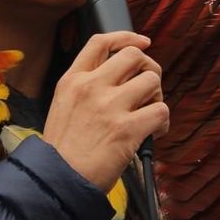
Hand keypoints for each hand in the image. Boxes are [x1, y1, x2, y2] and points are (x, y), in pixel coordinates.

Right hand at [42, 31, 169, 191]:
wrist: (57, 181)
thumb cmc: (62, 151)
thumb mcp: (62, 106)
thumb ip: (86, 87)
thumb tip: (121, 78)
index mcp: (72, 80)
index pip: (101, 42)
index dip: (127, 37)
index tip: (142, 42)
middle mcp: (91, 86)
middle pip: (134, 55)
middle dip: (147, 69)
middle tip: (147, 89)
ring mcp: (109, 106)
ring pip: (152, 79)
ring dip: (156, 96)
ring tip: (148, 113)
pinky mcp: (127, 129)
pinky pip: (161, 110)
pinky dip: (163, 122)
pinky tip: (154, 132)